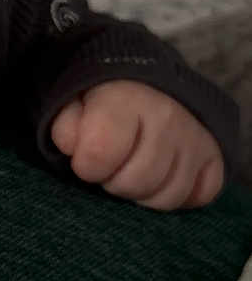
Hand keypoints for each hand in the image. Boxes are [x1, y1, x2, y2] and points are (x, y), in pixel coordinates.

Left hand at [50, 80, 224, 210]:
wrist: (144, 83)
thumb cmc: (103, 101)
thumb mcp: (73, 103)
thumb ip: (65, 125)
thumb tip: (71, 147)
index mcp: (127, 100)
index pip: (99, 155)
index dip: (85, 165)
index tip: (85, 158)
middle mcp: (168, 118)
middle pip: (136, 183)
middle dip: (115, 182)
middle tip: (112, 166)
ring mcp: (195, 138)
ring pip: (167, 197)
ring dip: (144, 193)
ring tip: (134, 171)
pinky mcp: (214, 155)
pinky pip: (199, 196)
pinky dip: (179, 195)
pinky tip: (162, 178)